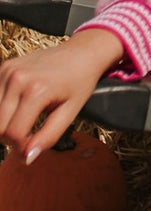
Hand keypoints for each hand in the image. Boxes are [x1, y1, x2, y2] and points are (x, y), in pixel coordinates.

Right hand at [0, 28, 125, 161]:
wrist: (81, 52)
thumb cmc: (79, 83)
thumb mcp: (70, 113)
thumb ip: (48, 137)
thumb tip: (26, 158)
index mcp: (36, 90)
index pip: (13, 133)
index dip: (20, 148)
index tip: (30, 148)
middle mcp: (17, 78)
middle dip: (10, 138)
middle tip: (27, 137)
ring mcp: (7, 70)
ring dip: (4, 124)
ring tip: (23, 122)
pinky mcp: (3, 67)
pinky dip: (2, 109)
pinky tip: (18, 108)